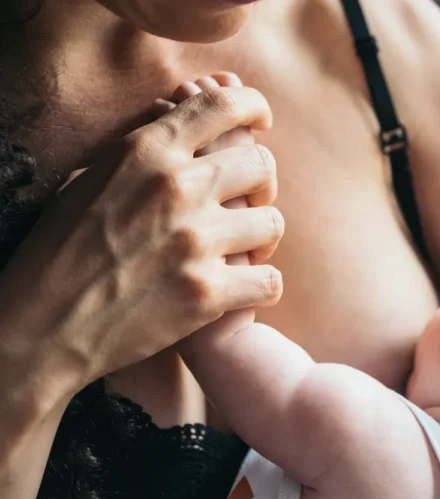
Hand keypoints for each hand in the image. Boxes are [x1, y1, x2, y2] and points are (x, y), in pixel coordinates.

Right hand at [0, 85, 283, 409]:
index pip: (225, 106)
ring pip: (273, 223)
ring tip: (244, 252)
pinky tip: (243, 288)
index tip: (260, 123)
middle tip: (250, 204)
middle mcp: (177, 188)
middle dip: (261, 185)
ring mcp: (194, 241)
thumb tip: (180, 109)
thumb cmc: (60, 249)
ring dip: (262, 240)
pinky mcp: (206, 293)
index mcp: (146, 151)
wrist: (41, 326)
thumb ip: (142, 146)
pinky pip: (270, 280)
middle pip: (263, 165)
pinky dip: (261, 286)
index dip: (254, 108)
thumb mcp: (90, 178)